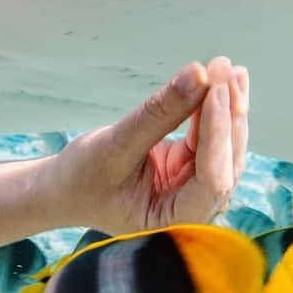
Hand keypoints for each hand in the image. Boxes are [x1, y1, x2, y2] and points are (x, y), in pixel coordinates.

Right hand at [57, 55, 250, 235]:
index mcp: (174, 224)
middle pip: (225, 161)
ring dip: (228, 107)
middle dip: (228, 114)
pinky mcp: (190, 169)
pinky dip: (214, 108)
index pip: (211, 179)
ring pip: (224, 146)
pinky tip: (220, 80)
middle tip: (224, 69)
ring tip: (227, 67)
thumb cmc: (81, 180)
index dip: (218, 134)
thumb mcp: (115, 145)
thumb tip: (198, 74)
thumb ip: (158, 114)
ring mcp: (194, 189)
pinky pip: (210, 136)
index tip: (216, 89)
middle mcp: (193, 211)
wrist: (64, 189)